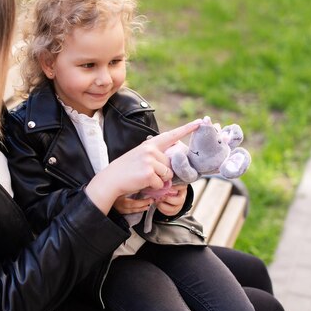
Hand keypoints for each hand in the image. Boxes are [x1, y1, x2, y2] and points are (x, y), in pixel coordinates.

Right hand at [86, 120, 200, 213]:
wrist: (110, 179)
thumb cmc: (126, 170)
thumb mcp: (140, 156)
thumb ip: (155, 157)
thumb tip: (170, 168)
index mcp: (149, 144)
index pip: (171, 135)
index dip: (187, 129)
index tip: (200, 122)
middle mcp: (150, 149)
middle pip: (170, 164)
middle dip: (163, 173)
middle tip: (146, 173)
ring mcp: (149, 160)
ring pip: (167, 175)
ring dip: (159, 181)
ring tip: (143, 178)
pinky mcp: (149, 173)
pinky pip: (161, 184)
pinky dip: (154, 188)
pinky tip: (142, 183)